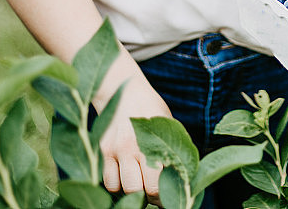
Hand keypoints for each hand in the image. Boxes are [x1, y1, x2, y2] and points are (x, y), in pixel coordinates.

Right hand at [98, 79, 172, 205]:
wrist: (125, 90)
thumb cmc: (153, 112)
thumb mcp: (170, 127)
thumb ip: (175, 152)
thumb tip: (185, 180)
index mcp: (154, 143)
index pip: (157, 186)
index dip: (163, 197)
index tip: (167, 197)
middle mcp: (133, 148)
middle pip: (137, 190)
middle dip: (147, 196)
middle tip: (152, 191)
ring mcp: (115, 149)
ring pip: (119, 188)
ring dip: (130, 190)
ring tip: (139, 183)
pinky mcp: (101, 149)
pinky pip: (106, 180)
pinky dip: (115, 183)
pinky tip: (124, 176)